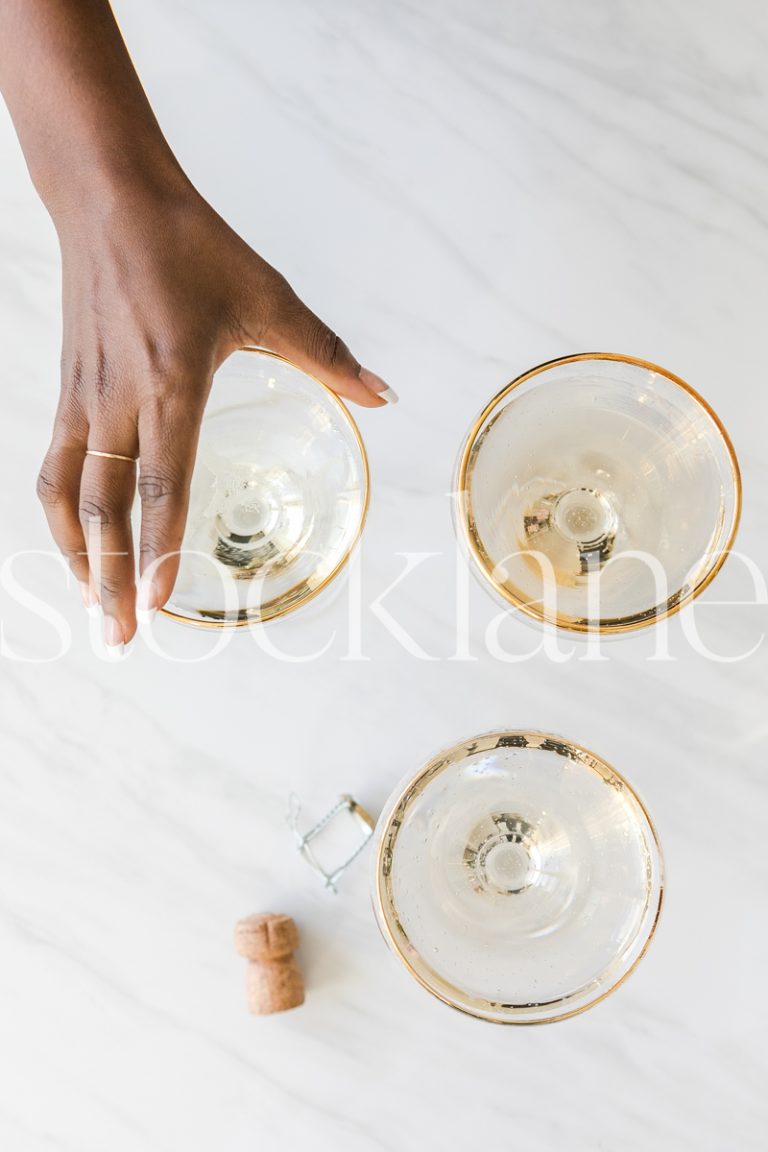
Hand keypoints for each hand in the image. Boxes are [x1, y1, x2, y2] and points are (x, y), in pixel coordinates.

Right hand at [36, 181, 393, 650]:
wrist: (109, 198)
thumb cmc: (188, 245)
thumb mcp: (268, 299)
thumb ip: (327, 355)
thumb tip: (383, 395)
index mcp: (172, 381)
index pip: (164, 482)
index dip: (158, 547)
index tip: (159, 601)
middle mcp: (120, 398)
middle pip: (107, 506)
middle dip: (111, 578)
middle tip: (121, 637)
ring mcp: (85, 397)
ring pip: (67, 493)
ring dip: (77, 556)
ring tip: (91, 606)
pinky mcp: (67, 391)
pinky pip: (55, 466)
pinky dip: (61, 515)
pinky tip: (76, 544)